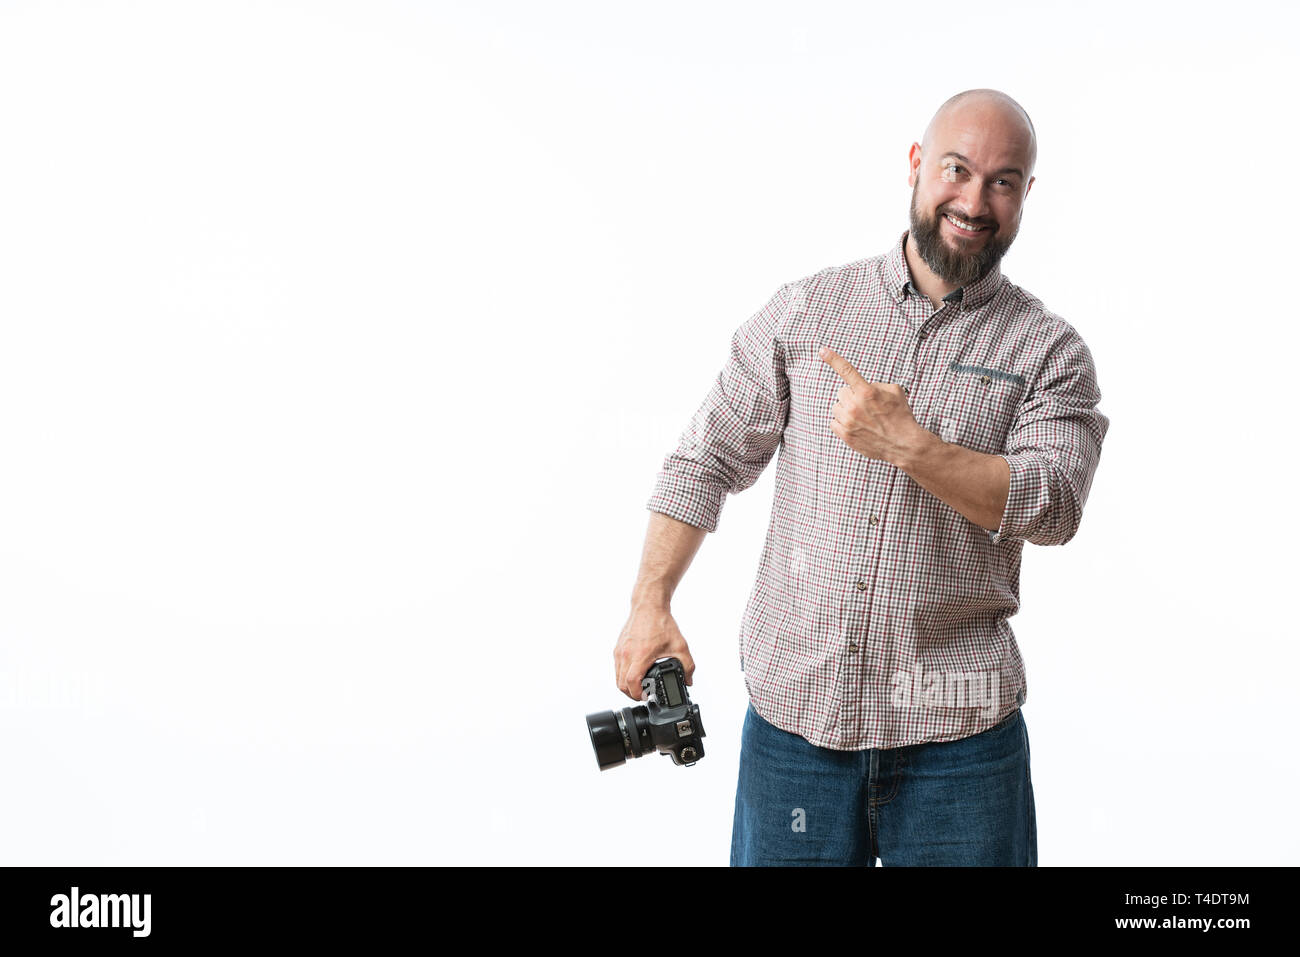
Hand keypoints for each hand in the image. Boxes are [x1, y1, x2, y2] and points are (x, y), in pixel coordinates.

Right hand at [613, 605, 694, 700]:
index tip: (646, 697)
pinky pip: (617, 668)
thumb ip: (688, 665)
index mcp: (641, 655)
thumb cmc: (661, 623)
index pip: (631, 682)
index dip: (637, 694)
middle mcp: (626, 654)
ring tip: (639, 688)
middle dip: (631, 694)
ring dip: (626, 685)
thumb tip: (689, 681)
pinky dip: (624, 675)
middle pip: (621, 684)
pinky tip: (635, 674)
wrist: (648, 606)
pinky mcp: (618, 648)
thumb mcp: (680, 646)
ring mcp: (620, 651)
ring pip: (617, 677)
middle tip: (643, 695)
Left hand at [819, 345, 925, 465]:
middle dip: (852, 396)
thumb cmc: (901, 415)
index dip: (833, 359)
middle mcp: (854, 406)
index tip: (822, 350)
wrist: (903, 444)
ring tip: (863, 417)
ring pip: (837, 407)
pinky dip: (842, 422)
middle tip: (866, 405)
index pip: (847, 370)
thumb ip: (875, 384)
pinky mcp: (845, 435)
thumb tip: (863, 386)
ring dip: (846, 409)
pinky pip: (834, 422)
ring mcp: (848, 422)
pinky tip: (856, 426)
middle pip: (842, 392)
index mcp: (867, 392)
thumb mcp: (895, 391)